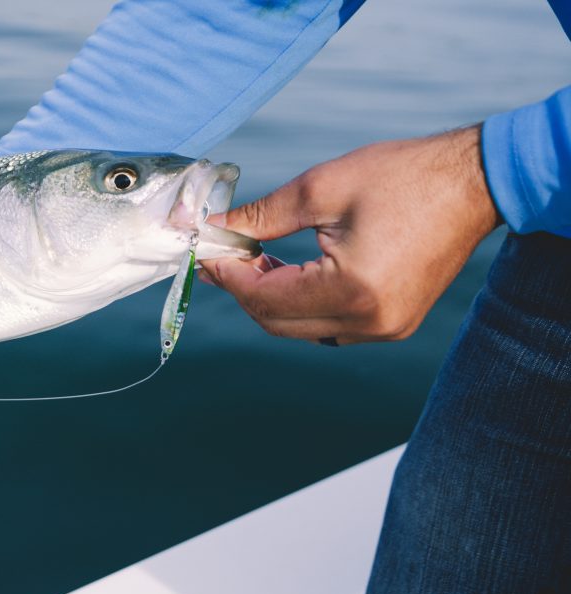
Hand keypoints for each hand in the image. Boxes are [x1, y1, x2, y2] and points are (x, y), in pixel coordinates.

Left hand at [201, 126, 501, 344]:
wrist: (475, 183)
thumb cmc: (403, 177)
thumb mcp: (321, 189)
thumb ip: (261, 216)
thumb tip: (215, 228)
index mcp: (352, 290)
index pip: (264, 299)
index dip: (227, 276)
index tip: (205, 251)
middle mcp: (369, 322)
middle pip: (278, 323)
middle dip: (243, 289)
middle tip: (224, 253)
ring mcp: (386, 329)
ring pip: (301, 329)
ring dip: (270, 299)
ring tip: (255, 257)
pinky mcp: (395, 324)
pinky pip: (329, 326)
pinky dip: (302, 304)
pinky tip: (289, 271)